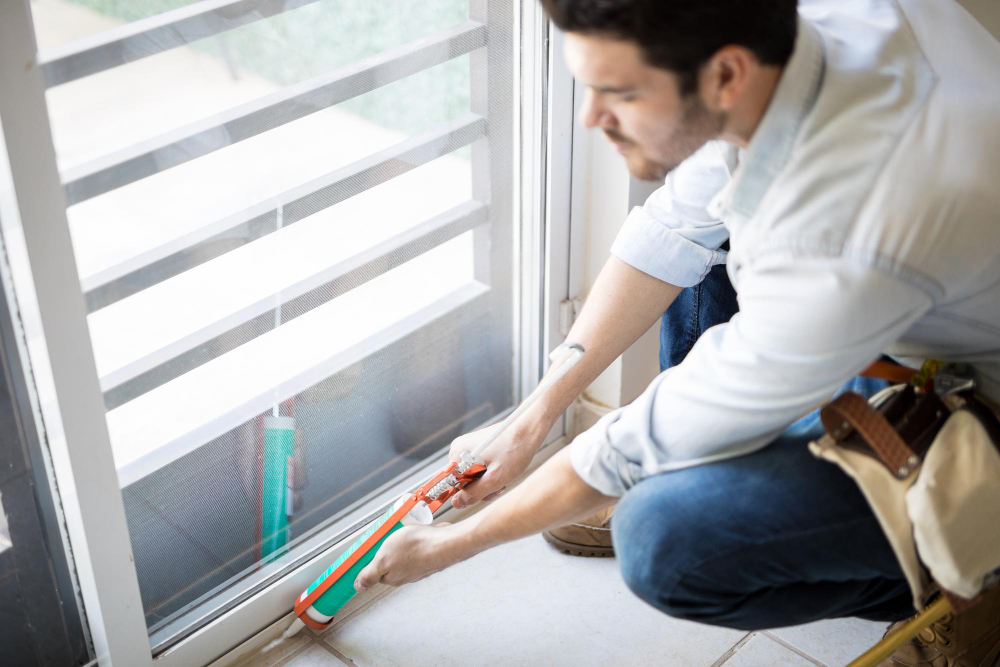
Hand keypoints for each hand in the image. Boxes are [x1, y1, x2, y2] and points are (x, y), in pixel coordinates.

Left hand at [354, 522, 473, 590]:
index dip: (371, 557)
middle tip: (387, 535)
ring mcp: (418, 565)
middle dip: (386, 547)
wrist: (445, 543)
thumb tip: (358, 586)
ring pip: (402, 552)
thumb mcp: (383, 560)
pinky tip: (416, 532)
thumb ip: (369, 574)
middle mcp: (405, 574)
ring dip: (400, 541)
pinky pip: (415, 546)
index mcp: (392, 577)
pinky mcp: (428, 554)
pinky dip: (414, 539)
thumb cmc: (416, 549)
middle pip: (389, 560)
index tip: (370, 546)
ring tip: (402, 531)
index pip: (375, 570)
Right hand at [447, 420, 546, 508]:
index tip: (488, 490)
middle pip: (464, 481)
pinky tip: (503, 470)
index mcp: (458, 454)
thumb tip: (456, 503)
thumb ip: (474, 493)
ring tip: (505, 477)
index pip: (453, 484)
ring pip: (473, 476)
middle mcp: (459, 449)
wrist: (529, 429)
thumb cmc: (515, 450)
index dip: (470, 492)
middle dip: (482, 487)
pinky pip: (479, 468)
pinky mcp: (478, 447)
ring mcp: (469, 447)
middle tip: (500, 484)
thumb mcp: (495, 478)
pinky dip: (491, 473)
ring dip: (489, 482)